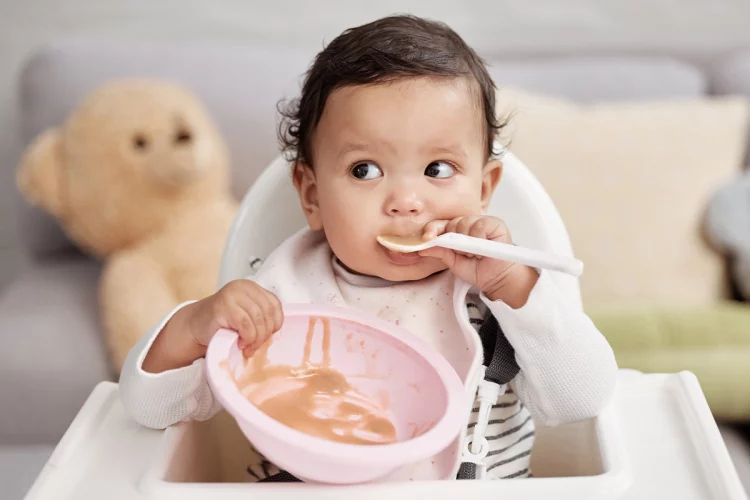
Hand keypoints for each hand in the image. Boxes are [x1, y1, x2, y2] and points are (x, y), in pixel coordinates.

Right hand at [143, 280, 282, 372]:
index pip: (275, 304)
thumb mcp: (246, 315)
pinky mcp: (224, 306)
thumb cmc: (222, 324)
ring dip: (256, 339)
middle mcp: (243, 287)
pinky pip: (246, 324)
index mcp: (252, 287)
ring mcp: (232, 294)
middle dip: (265, 334)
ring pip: (259, 319)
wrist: (195, 326)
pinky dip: (247, 337)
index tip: (266, 336)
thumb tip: (278, 330)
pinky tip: (240, 343)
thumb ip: (261, 316)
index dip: (275, 324)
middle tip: (255, 346)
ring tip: (248, 347)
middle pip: (268, 313)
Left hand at [420, 216, 538, 307]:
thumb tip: (421, 247)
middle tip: (463, 254)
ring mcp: (482, 221)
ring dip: (466, 242)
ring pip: (463, 223)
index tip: (426, 237)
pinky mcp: (495, 223)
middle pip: (452, 223)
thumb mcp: (453, 262)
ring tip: (474, 253)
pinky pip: (479, 225)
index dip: (433, 229)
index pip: (441, 224)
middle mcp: (469, 224)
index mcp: (458, 231)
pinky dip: (478, 237)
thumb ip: (439, 251)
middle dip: (453, 240)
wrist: (497, 279)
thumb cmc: (478, 270)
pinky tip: (483, 246)